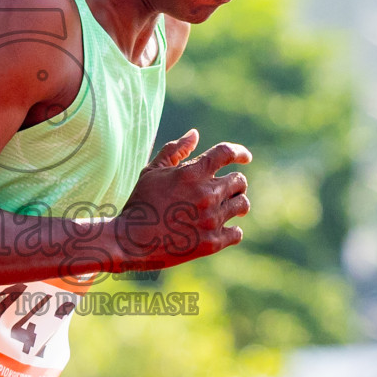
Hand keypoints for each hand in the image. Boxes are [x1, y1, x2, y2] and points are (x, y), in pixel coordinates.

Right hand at [114, 129, 250, 269]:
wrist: (131, 240)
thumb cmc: (141, 203)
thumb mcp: (152, 171)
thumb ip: (174, 150)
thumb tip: (194, 134)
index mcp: (193, 173)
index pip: (226, 153)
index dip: (240, 152)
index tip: (245, 158)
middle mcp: (207, 194)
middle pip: (239, 181)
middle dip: (235, 184)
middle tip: (228, 191)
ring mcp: (211, 219)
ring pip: (242, 205)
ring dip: (237, 205)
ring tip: (228, 209)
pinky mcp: (212, 242)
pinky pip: (237, 233)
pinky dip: (232, 230)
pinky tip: (224, 230)